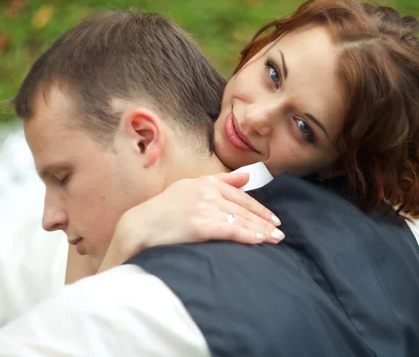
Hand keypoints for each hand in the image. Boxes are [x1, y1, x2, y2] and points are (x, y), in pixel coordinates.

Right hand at [98, 172, 282, 272]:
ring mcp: (203, 208)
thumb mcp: (190, 187)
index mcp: (206, 183)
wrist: (139, 227)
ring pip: (240, 219)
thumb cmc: (164, 210)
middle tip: (280, 233)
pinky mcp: (199, 225)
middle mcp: (207, 193)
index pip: (241, 197)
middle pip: (243, 209)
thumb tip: (247, 176)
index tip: (273, 219)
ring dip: (260, 231)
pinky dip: (247, 235)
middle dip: (264, 222)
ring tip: (275, 239)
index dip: (260, 209)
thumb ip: (220, 181)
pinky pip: (230, 230)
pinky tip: (259, 241)